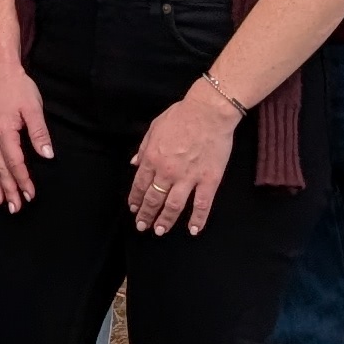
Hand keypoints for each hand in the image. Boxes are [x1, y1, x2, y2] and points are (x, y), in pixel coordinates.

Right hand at [0, 56, 52, 210]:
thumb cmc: (15, 86)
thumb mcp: (34, 108)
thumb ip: (39, 133)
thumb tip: (47, 154)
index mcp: (4, 131)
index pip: (15, 163)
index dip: (23, 181)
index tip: (30, 195)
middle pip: (0, 169)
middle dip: (8, 190)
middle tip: (15, 208)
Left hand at [128, 82, 238, 235]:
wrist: (208, 112)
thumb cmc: (181, 115)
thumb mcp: (154, 128)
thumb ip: (143, 148)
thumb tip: (134, 163)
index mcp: (152, 158)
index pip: (140, 184)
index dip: (136, 199)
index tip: (134, 209)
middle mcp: (167, 171)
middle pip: (154, 198)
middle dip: (147, 214)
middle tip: (143, 226)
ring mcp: (189, 177)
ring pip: (174, 206)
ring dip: (166, 220)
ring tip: (160, 231)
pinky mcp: (209, 180)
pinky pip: (202, 205)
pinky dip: (198, 220)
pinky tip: (193, 230)